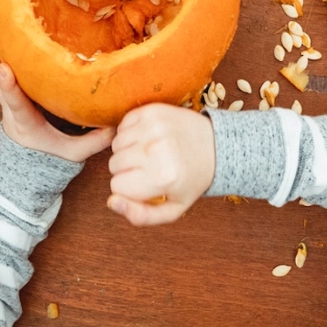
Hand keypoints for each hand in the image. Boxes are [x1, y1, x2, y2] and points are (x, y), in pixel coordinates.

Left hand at [0, 23, 113, 162]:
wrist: (29, 162)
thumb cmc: (52, 155)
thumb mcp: (74, 154)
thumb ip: (95, 141)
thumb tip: (117, 124)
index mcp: (25, 122)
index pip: (16, 103)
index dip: (10, 86)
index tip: (4, 69)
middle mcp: (10, 107)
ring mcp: (7, 99)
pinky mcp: (9, 91)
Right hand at [105, 104, 215, 225]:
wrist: (215, 145)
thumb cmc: (192, 179)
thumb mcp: (173, 208)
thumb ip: (140, 215)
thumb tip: (111, 203)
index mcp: (163, 177)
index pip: (117, 186)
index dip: (128, 188)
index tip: (144, 184)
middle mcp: (157, 150)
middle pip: (114, 164)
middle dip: (126, 170)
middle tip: (149, 168)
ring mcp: (154, 127)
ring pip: (116, 144)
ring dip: (127, 151)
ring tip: (149, 153)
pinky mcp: (152, 110)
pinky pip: (122, 124)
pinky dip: (130, 133)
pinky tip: (148, 138)